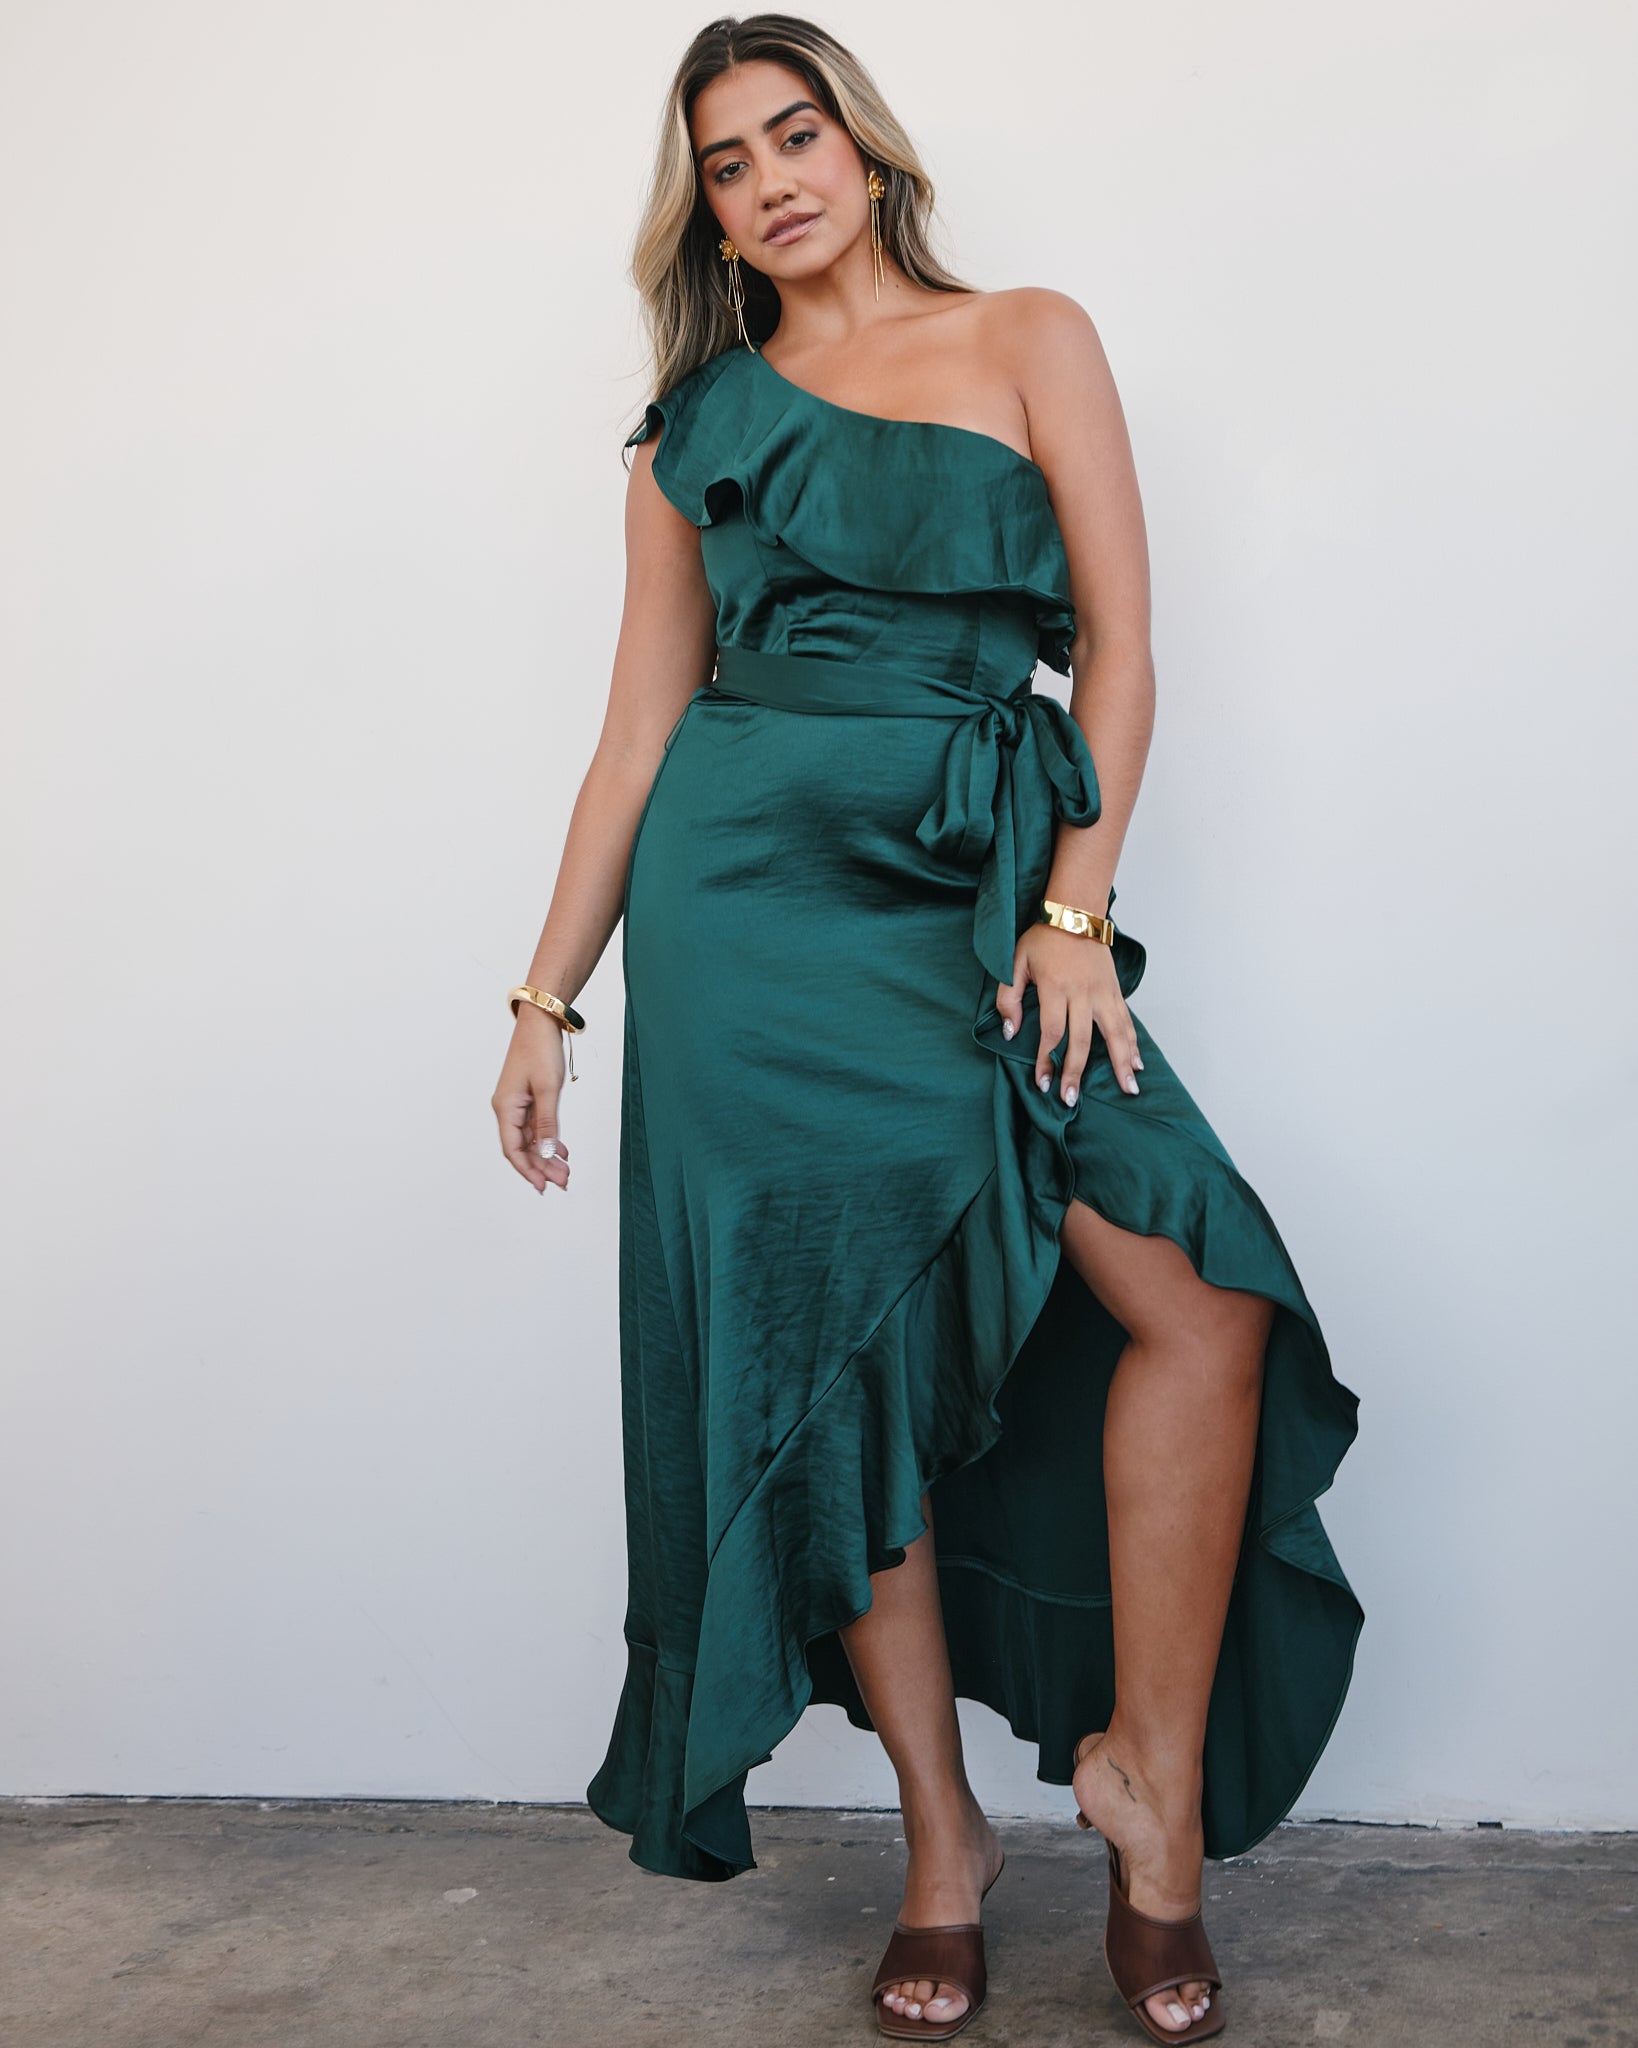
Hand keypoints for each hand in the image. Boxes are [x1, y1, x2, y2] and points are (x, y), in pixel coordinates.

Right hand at [492, 1008, 572, 1193]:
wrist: (541, 1022)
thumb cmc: (540, 1050)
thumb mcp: (547, 1090)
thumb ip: (547, 1124)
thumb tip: (545, 1153)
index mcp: (505, 1108)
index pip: (513, 1149)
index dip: (527, 1170)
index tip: (542, 1186)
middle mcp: (507, 1109)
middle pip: (522, 1148)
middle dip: (541, 1167)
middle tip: (562, 1182)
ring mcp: (517, 1104)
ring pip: (530, 1139)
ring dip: (546, 1155)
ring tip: (565, 1171)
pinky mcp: (527, 1098)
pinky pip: (535, 1126)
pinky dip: (548, 1139)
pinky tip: (561, 1151)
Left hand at [996, 925, 1142, 1103]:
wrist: (1076, 912)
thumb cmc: (1042, 937)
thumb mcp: (1014, 962)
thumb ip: (1008, 998)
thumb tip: (1010, 1032)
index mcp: (1056, 987)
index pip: (1052, 1032)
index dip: (1047, 1060)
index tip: (1043, 1083)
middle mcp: (1083, 993)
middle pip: (1082, 1040)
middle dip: (1076, 1072)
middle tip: (1071, 1099)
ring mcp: (1103, 992)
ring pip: (1114, 1033)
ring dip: (1120, 1063)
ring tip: (1128, 1089)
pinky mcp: (1115, 990)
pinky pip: (1126, 1021)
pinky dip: (1132, 1043)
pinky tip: (1137, 1063)